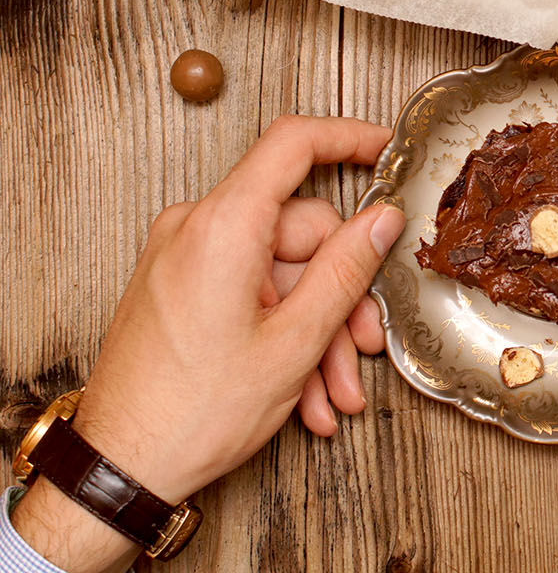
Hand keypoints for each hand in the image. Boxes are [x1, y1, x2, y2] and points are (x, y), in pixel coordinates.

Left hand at [12, 116, 405, 572]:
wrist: (119, 469)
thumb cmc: (191, 413)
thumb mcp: (294, 342)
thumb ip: (345, 270)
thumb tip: (382, 220)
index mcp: (222, 227)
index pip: (293, 144)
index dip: (349, 138)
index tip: (388, 147)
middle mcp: (195, 230)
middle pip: (301, 233)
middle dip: (340, 297)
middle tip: (364, 347)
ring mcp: (183, 259)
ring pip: (281, 274)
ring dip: (316, 332)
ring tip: (332, 392)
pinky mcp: (179, 288)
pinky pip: (250, 292)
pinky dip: (281, 334)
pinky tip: (302, 392)